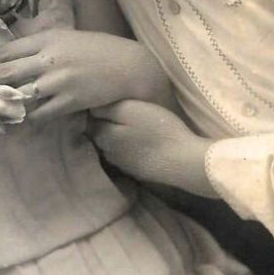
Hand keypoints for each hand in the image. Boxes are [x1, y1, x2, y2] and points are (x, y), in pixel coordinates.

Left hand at [0, 29, 158, 124]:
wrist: (130, 67)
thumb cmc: (96, 51)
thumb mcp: (65, 39)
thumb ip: (38, 46)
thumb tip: (9, 57)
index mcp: (45, 39)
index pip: (3, 51)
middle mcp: (48, 58)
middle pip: (2, 72)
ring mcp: (59, 80)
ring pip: (16, 95)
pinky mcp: (69, 101)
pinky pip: (38, 114)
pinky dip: (20, 120)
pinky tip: (5, 127)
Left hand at [91, 100, 213, 195]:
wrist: (182, 161)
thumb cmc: (158, 129)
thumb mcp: (131, 109)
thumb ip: (107, 109)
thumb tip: (90, 109)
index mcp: (103, 135)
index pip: (90, 120)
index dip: (97, 110)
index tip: (106, 102)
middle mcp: (108, 152)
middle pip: (99, 134)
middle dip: (104, 124)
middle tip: (118, 112)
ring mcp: (122, 165)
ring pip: (112, 146)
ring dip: (117, 138)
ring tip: (130, 128)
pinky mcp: (137, 172)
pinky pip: (126, 157)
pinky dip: (129, 149)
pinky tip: (140, 144)